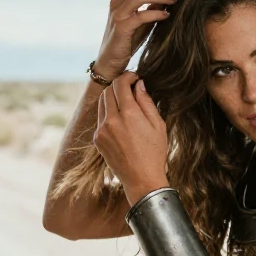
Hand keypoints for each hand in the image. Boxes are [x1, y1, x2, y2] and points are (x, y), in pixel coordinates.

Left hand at [94, 71, 169, 204]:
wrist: (142, 179)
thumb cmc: (155, 153)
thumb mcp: (158, 125)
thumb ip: (147, 102)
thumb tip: (139, 84)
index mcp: (129, 115)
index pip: (120, 84)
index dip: (127, 76)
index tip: (134, 77)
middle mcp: (112, 120)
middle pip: (108, 90)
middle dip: (119, 85)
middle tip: (130, 87)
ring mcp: (102, 130)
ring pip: (102, 103)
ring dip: (112, 97)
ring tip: (125, 103)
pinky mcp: (97, 139)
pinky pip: (100, 118)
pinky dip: (109, 113)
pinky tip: (121, 120)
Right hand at [95, 0, 177, 79]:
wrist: (111, 61)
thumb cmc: (129, 39)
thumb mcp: (144, 20)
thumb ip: (154, 6)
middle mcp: (117, 1)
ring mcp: (118, 13)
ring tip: (173, 0)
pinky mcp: (121, 27)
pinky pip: (140, 16)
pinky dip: (156, 13)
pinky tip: (166, 15)